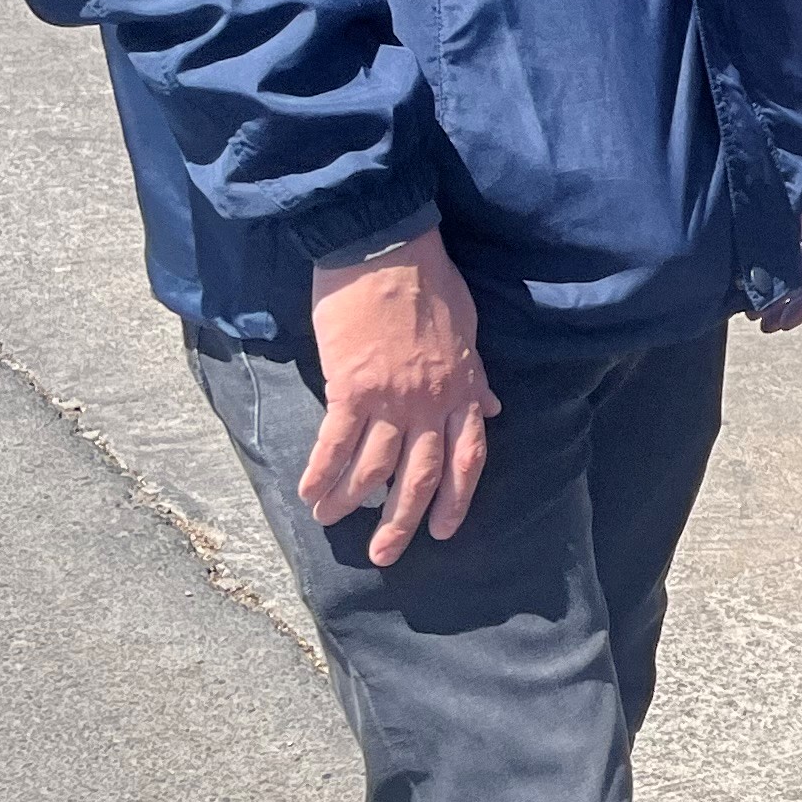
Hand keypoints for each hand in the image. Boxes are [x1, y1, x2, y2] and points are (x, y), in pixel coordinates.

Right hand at [302, 230, 497, 567]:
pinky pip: (336, 443)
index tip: (445, 530)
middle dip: (403, 520)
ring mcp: (392, 399)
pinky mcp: (351, 388)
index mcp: (462, 388)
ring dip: (351, 500)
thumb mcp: (468, 329)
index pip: (467, 456)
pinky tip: (309, 493)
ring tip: (331, 519)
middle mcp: (431, 403)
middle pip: (421, 476)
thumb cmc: (430, 280)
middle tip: (385, 553)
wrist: (388, 249)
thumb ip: (477, 375)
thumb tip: (493, 408)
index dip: (456, 497)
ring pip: (374, 467)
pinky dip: (322, 473)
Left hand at [758, 156, 801, 335]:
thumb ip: (775, 239)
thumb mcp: (779, 195)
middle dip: (792, 299)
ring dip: (783, 283)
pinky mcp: (798, 196)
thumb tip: (763, 287)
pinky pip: (792, 238)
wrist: (775, 97)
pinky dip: (776, 260)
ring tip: (755, 306)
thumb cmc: (780, 139)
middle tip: (763, 323)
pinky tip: (753, 273)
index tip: (782, 321)